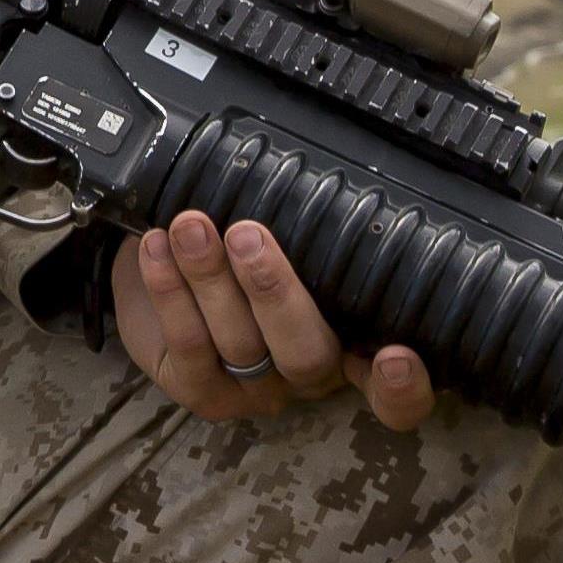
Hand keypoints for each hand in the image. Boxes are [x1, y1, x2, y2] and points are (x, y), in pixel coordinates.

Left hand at [114, 212, 435, 430]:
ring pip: (241, 344)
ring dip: (212, 278)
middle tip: (248, 236)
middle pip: (307, 354)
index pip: (398, 392)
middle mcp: (310, 375)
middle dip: (276, 293)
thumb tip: (320, 169)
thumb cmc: (245, 253)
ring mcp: (256, 389)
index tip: (397, 355)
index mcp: (354, 342)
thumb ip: (311, 226)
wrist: (166, 277)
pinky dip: (170, 291)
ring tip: (191, 227)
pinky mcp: (201, 390)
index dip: (405, 386)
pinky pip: (187, 344)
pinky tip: (158, 248)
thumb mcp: (291, 238)